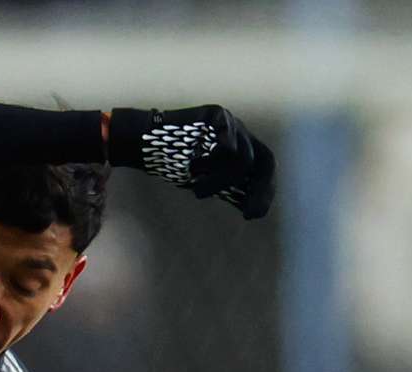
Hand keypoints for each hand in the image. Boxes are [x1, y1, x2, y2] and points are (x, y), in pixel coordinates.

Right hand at [108, 106, 275, 219]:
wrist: (146, 145)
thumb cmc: (174, 162)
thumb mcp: (207, 181)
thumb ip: (229, 190)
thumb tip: (252, 210)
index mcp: (241, 147)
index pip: (264, 167)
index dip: (264, 191)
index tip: (253, 215)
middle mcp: (240, 133)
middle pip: (264, 160)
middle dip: (259, 190)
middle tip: (248, 212)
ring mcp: (230, 122)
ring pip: (242, 160)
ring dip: (219, 182)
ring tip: (197, 191)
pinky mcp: (218, 116)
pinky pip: (227, 147)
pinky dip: (211, 165)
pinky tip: (193, 167)